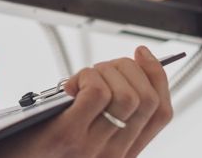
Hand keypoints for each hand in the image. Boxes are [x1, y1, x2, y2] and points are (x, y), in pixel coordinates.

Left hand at [0, 46, 171, 157]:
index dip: (157, 76)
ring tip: (80, 79)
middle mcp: (115, 154)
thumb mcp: (85, 131)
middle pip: (147, 99)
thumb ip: (106, 110)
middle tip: (99, 69)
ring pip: (127, 94)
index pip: (162, 112)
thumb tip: (128, 65)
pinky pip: (97, 93)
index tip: (141, 53)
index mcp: (124, 151)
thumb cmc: (39, 144)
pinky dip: (86, 77)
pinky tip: (68, 86)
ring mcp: (94, 148)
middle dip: (128, 69)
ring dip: (105, 72)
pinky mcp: (69, 136)